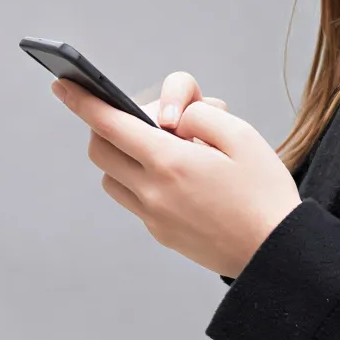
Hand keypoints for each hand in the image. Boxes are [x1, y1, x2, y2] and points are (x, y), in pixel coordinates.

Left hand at [54, 74, 301, 279]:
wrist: (277, 254)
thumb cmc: (265, 191)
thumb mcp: (242, 136)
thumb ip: (200, 115)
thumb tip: (170, 119)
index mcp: (170, 162)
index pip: (110, 124)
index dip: (82, 101)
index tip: (61, 85)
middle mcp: (153, 192)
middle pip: (101, 151)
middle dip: (107, 127)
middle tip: (145, 120)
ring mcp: (154, 217)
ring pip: (112, 178)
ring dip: (124, 157)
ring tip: (168, 150)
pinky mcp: (162, 234)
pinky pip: (135, 200)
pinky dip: (143, 180)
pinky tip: (181, 178)